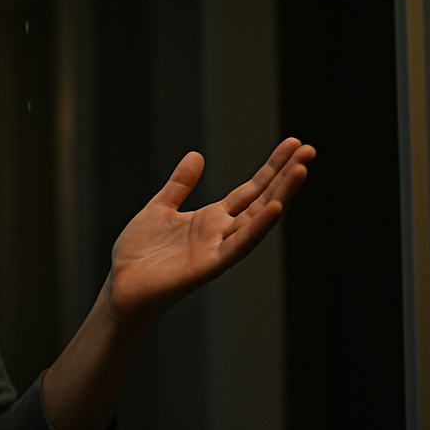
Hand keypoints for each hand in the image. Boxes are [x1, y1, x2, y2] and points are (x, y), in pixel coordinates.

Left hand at [105, 138, 314, 331]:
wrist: (120, 286)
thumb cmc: (139, 253)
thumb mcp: (160, 208)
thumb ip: (180, 185)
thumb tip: (197, 155)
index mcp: (211, 218)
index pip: (251, 189)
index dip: (271, 167)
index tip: (294, 143)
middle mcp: (221, 232)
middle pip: (261, 199)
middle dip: (285, 175)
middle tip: (310, 149)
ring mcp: (219, 248)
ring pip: (257, 218)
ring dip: (281, 194)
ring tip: (300, 169)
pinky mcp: (210, 265)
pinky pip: (239, 244)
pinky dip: (258, 227)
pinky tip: (276, 207)